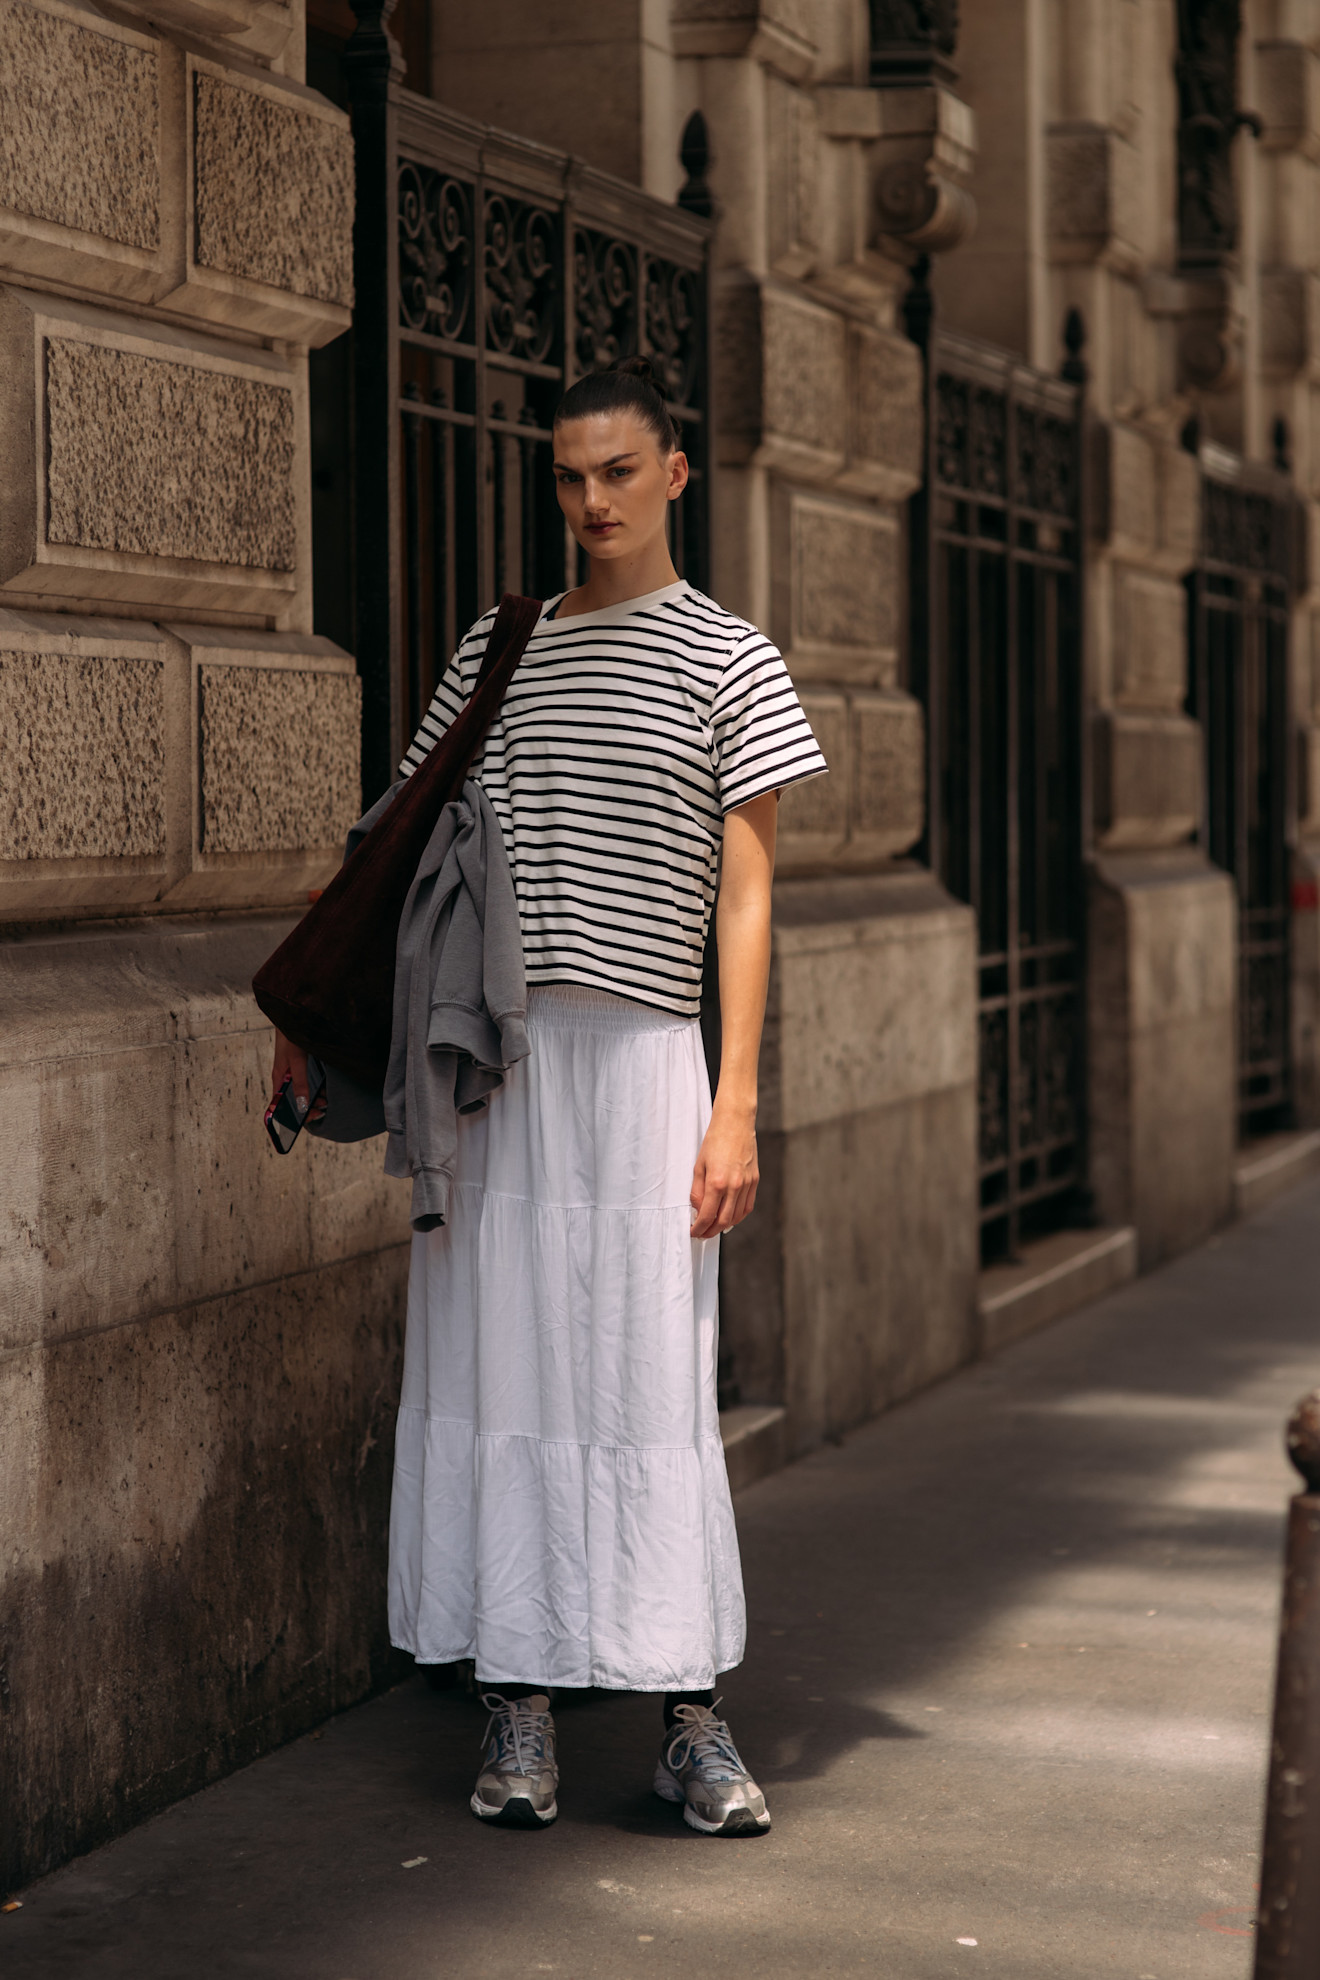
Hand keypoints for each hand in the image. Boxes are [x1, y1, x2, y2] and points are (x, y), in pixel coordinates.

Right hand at [271, 1029, 326, 1121]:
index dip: (294, 1115)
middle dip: (308, 1106)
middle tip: (323, 1107)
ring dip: (313, 1098)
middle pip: (293, 1100)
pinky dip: (316, 1088)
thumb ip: (299, 1082)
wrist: (295, 1015)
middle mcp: (285, 1078)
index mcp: (279, 1079)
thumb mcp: (297, 1061)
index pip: (281, 1105)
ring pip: (301, 1092)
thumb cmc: (291, 1035)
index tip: (311, 1116)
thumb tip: (301, 1105)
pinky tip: (326, 1089)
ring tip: (326, 1099)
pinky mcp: (301, 1066)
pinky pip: (307, 1083)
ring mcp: (293, 1072)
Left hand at [689, 1103, 758, 1238]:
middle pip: (723, 1221)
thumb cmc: (715, 1140)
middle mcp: (734, 1186)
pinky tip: (730, 1217)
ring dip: (724, 1226)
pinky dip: (738, 1216)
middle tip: (702, 1234)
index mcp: (717, 1182)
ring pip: (737, 1216)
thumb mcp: (698, 1165)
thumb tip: (697, 1209)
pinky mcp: (755, 1180)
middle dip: (710, 1231)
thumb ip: (697, 1190)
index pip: (707, 1215)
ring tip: (713, 1227)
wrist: (735, 1122)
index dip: (699, 1228)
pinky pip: (747, 1206)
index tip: (693, 1231)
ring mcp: (747, 1184)